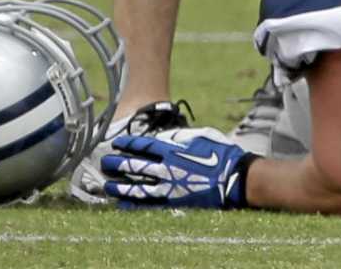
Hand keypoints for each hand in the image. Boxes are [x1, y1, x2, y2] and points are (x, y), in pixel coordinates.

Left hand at [102, 131, 254, 208]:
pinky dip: (133, 204)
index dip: (127, 144)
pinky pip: (148, 204)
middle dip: (118, 164)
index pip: (143, 145)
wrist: (234, 177)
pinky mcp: (173, 202)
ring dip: (120, 187)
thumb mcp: (201, 136)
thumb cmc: (220, 153)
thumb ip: (180, 137)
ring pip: (137, 187)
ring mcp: (169, 186)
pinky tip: (122, 204)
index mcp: (174, 148)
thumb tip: (164, 136)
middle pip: (135, 166)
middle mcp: (167, 167)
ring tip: (107, 186)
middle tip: (105, 163)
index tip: (116, 143)